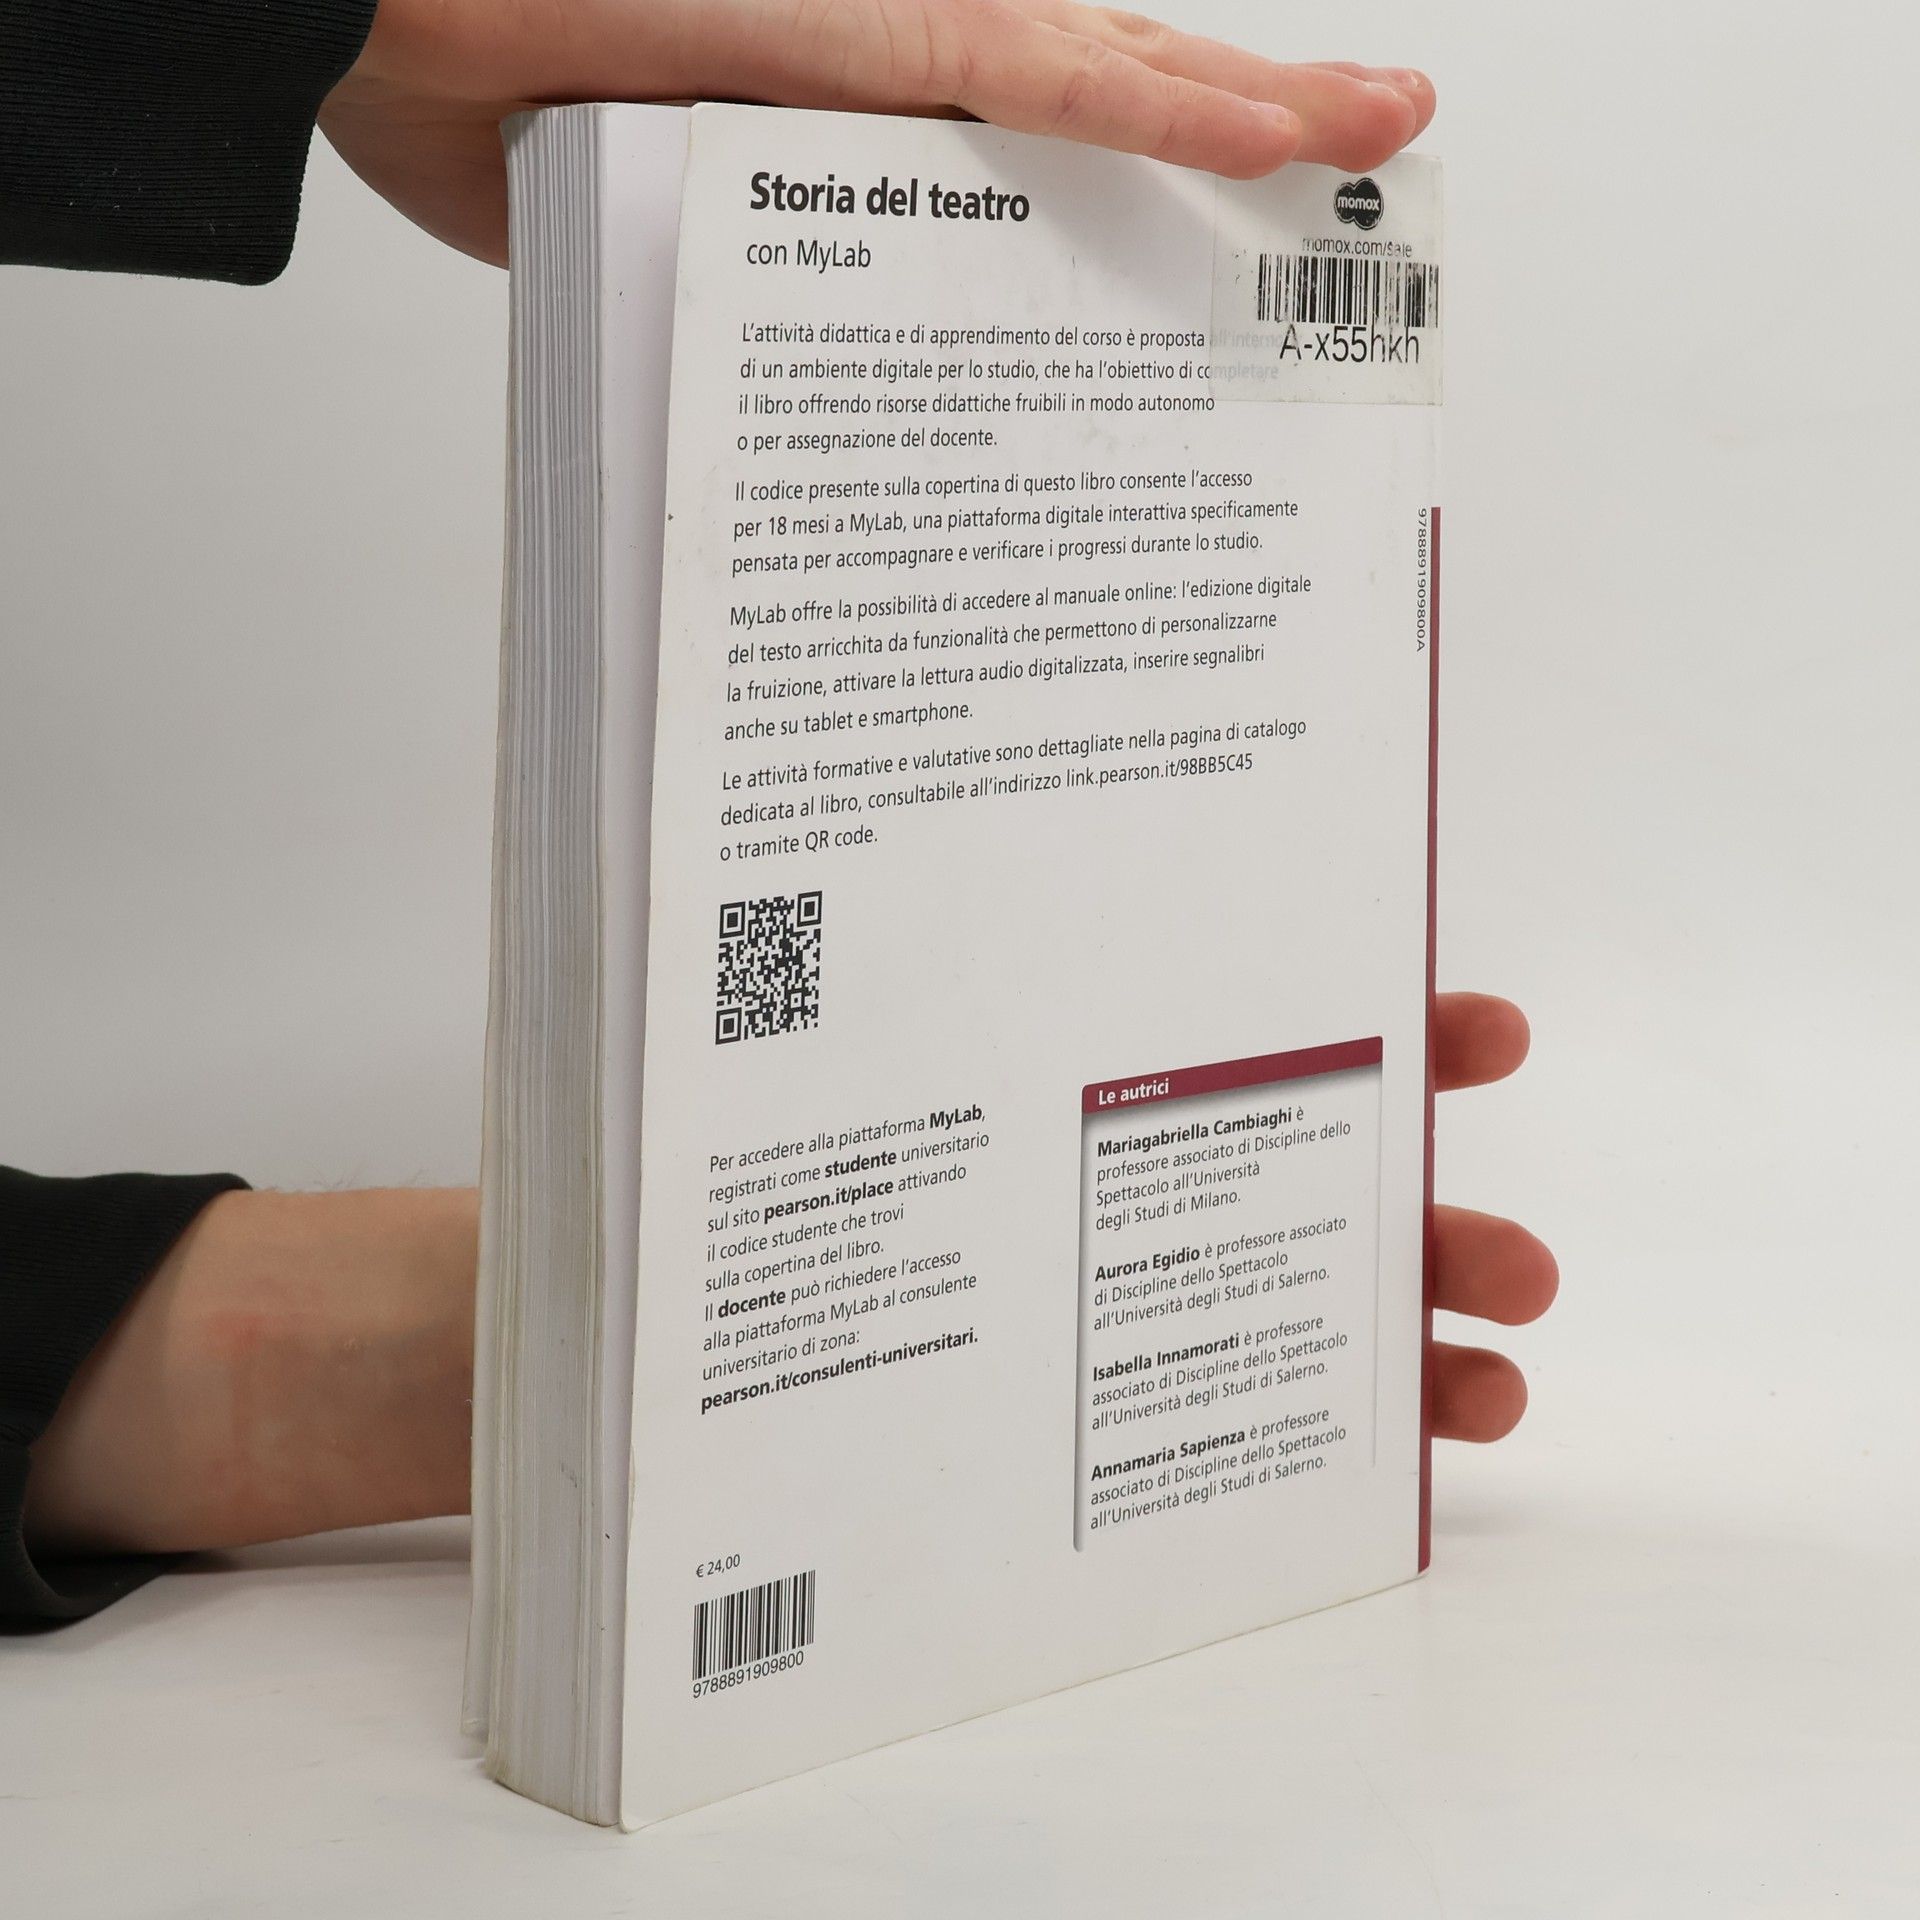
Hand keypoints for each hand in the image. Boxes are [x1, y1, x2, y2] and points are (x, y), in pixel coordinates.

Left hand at [27, 1004, 1548, 1557]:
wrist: (503, 1352)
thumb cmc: (607, 1179)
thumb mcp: (694, 1048)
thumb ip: (784, 959)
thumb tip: (838, 796)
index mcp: (1006, 1056)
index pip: (1211, 1015)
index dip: (1361, 1019)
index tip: (1469, 1029)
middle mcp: (1045, 1161)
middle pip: (1270, 1171)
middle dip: (1409, 1206)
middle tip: (1509, 1256)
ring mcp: (1039, 1291)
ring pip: (1254, 1305)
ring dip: (1390, 1336)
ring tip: (1491, 1374)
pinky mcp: (1007, 1417)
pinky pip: (1178, 1422)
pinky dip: (1297, 1442)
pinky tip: (1381, 1471)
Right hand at [319, 0, 1434, 263]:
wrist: (376, 3)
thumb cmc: (478, 79)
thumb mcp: (655, 220)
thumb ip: (747, 261)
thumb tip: (775, 334)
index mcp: (851, 112)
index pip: (1031, 150)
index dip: (1139, 176)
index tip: (1210, 249)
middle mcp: (893, 59)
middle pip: (1114, 96)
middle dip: (1246, 133)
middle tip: (1361, 167)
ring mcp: (889, 36)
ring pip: (1115, 71)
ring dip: (1253, 107)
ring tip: (1381, 132)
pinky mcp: (869, 29)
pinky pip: (1045, 75)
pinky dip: (1163, 108)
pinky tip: (1281, 136)